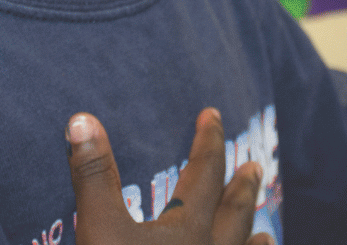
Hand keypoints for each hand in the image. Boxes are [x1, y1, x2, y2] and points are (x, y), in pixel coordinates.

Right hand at [66, 108, 270, 244]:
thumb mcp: (99, 231)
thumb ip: (93, 176)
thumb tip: (82, 118)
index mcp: (188, 230)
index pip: (204, 173)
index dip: (207, 142)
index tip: (212, 115)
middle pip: (234, 215)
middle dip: (241, 188)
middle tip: (254, 166)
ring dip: (253, 242)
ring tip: (264, 233)